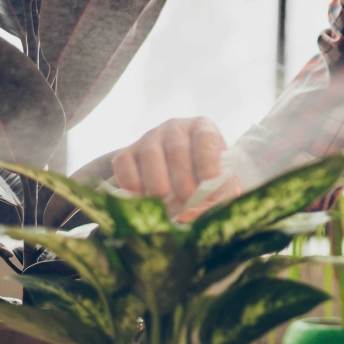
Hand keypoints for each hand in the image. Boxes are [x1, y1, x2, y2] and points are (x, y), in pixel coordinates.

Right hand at [111, 117, 240, 217]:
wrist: (180, 181)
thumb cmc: (207, 182)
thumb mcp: (220, 187)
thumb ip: (215, 201)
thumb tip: (190, 216)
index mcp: (203, 129)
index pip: (205, 138)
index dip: (207, 160)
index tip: (209, 181)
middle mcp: (176, 128)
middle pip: (177, 148)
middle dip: (182, 177)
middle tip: (187, 199)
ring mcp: (149, 137)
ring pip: (150, 154)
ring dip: (156, 180)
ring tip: (163, 200)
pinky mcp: (127, 152)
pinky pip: (123, 162)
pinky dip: (130, 182)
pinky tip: (141, 198)